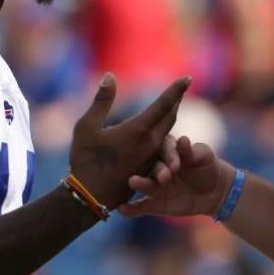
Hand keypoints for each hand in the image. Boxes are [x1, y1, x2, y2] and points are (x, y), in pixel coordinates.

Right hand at [69, 73, 190, 207]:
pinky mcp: (147, 169)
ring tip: (172, 106)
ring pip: (167, 133)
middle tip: (181, 88)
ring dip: (170, 117)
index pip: (164, 104)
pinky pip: (160, 148)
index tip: (188, 77)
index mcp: (138, 130)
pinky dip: (162, 134)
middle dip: (175, 101)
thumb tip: (110, 76)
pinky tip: (158, 131)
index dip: (177, 90)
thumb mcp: (87, 127)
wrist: (89, 198)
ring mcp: (151, 158)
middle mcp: (150, 144)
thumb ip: (101, 101)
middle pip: (170, 117)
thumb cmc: (85, 161)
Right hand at [118, 136, 234, 218]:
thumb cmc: (207, 166)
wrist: (213, 191)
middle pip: (152, 166)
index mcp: (166, 149)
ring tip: (132, 182)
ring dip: (138, 183)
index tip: (177, 165)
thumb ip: (192, 150)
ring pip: (144, 184)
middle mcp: (156, 166)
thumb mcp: (204, 156)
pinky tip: (121, 208)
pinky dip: (130, 208)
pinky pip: (140, 206)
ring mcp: (153, 185)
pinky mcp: (153, 204)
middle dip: (157, 171)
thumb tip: (183, 140)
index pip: (163, 148)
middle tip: (164, 178)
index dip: (169, 155)